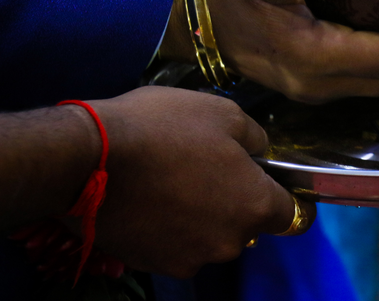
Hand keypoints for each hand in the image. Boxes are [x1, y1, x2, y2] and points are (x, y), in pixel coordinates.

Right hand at [90, 86, 311, 277]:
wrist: (87, 159)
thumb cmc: (163, 129)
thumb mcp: (223, 113)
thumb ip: (255, 138)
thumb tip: (260, 151)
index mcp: (254, 206)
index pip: (291, 213)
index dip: (282, 193)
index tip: (268, 179)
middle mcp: (229, 242)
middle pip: (246, 223)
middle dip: (234, 199)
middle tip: (204, 165)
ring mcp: (189, 258)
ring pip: (209, 235)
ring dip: (199, 214)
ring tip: (169, 178)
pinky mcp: (152, 264)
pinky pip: (174, 244)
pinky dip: (168, 226)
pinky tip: (148, 196)